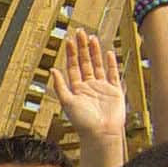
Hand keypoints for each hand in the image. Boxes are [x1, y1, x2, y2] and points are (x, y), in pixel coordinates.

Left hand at [57, 27, 127, 141]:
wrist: (101, 134)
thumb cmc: (83, 122)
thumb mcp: (67, 102)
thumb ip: (60, 85)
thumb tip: (52, 69)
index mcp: (76, 88)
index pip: (73, 66)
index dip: (71, 53)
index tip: (69, 40)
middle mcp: (89, 86)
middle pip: (85, 62)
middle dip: (82, 47)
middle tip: (80, 32)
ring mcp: (102, 87)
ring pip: (98, 65)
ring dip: (95, 52)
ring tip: (93, 38)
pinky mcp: (115, 91)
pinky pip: (113, 74)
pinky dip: (111, 64)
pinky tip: (108, 53)